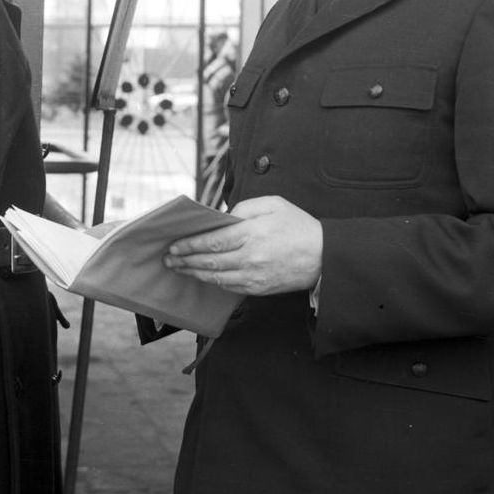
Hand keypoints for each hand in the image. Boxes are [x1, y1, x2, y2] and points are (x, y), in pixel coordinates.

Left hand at [164, 196, 321, 295]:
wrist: (324, 256)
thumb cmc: (298, 226)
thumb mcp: (272, 204)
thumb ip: (244, 208)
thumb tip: (222, 219)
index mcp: (252, 233)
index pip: (212, 241)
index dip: (190, 245)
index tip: (175, 245)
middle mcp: (250, 257)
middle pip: (209, 261)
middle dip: (185, 260)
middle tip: (169, 259)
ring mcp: (254, 276)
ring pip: (215, 277)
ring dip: (194, 273)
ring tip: (180, 268)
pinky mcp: (259, 289)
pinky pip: (229, 287)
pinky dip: (212, 282)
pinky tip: (203, 276)